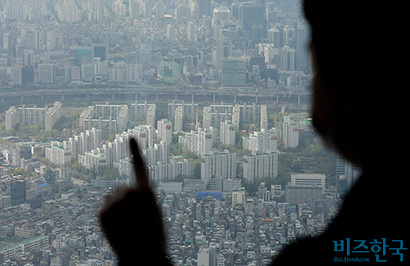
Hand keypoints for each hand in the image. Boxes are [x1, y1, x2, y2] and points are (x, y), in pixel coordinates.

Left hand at [99, 138, 168, 263]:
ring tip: (126, 224)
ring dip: (116, 207)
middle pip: (122, 189)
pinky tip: (117, 228)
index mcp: (147, 190)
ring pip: (112, 199)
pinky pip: (105, 209)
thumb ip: (142, 199)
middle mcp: (130, 191)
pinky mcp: (103, 212)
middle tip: (133, 217)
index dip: (135, 151)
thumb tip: (124, 194)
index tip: (130, 137)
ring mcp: (115, 201)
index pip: (140, 165)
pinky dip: (108, 217)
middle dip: (125, 199)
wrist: (143, 256)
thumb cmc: (153, 237)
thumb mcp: (154, 212)